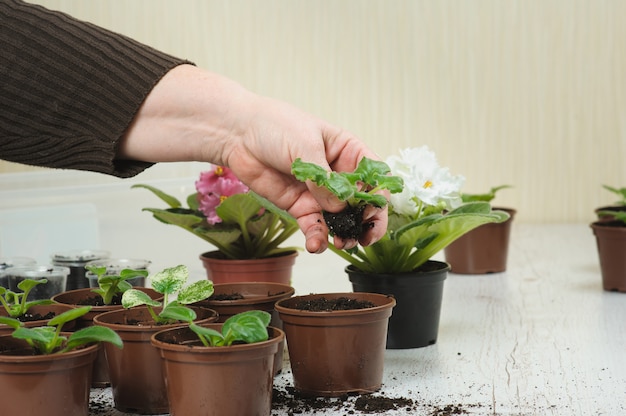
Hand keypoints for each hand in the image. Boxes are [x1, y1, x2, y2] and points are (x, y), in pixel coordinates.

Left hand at [220, 95, 388, 252]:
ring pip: (340, 219)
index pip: (374, 176)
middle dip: (366, 221)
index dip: (378, 195)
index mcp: (348, 152)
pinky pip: (315, 226)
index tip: (373, 210)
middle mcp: (338, 174)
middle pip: (361, 202)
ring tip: (344, 243)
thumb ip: (324, 179)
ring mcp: (319, 193)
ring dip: (345, 234)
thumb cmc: (276, 126)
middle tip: (365, 237)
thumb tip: (339, 208)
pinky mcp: (299, 206)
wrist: (238, 134)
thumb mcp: (305, 146)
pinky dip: (318, 238)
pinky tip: (318, 245)